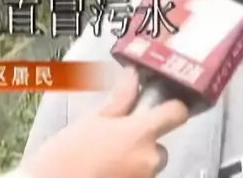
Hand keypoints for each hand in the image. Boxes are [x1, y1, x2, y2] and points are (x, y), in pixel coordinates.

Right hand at [21, 68, 188, 177]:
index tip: (158, 107)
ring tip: (105, 161)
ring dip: (135, 161)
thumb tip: (133, 75)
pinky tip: (105, 172)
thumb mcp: (91, 122)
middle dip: (143, 143)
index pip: (177, 113)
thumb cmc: (65, 155)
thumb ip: (119, 101)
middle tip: (115, 141)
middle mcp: (150, 158)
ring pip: (148, 165)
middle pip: (160, 145)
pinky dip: (127, 175)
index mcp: (141, 133)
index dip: (171, 108)